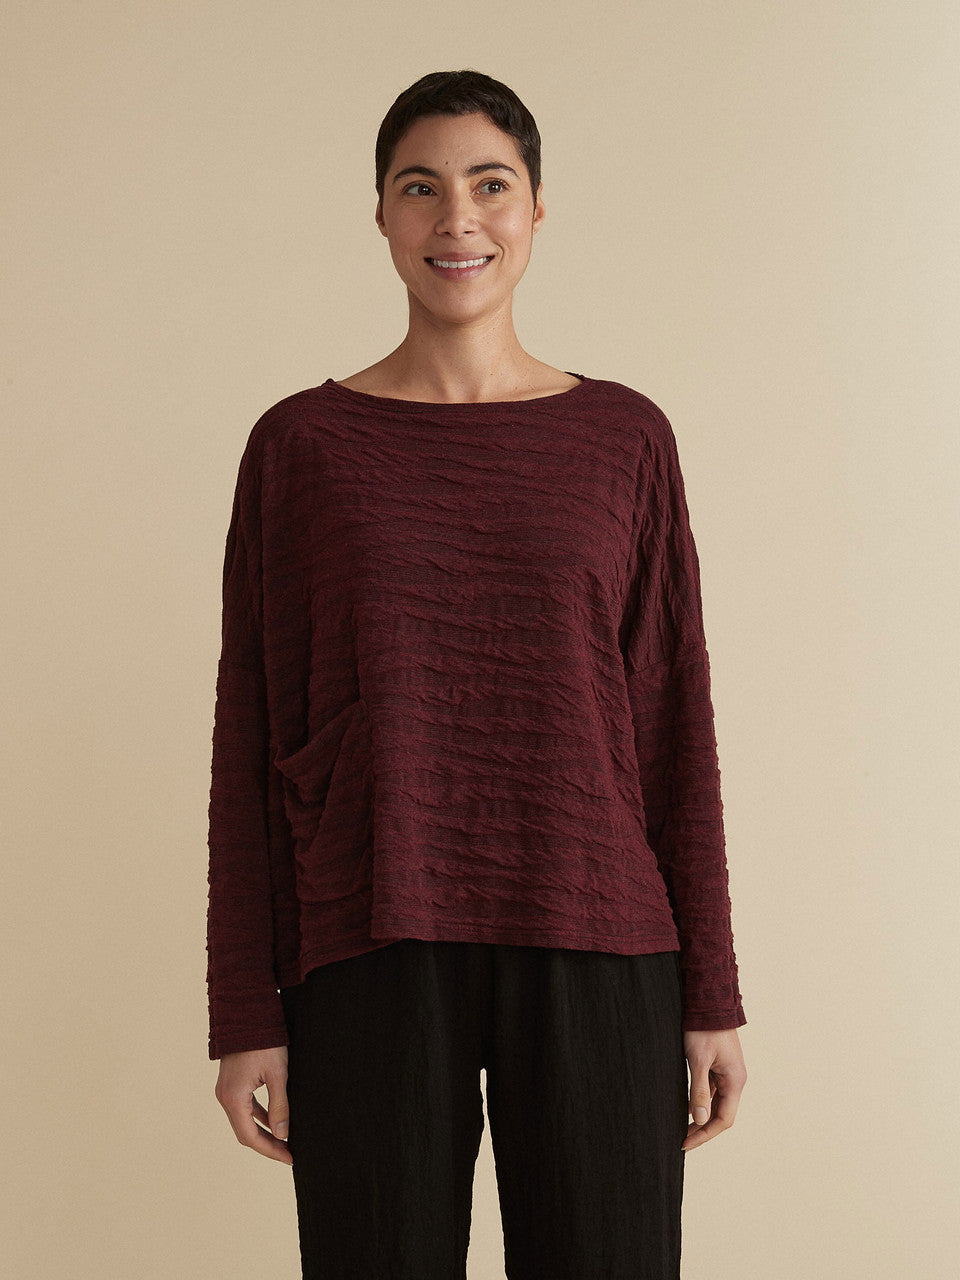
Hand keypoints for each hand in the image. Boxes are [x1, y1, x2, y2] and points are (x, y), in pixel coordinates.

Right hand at [215, 1045, 293, 1164]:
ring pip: (244, 1121)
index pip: (250, 1136)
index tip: (289, 1157)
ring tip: (284, 1140)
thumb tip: (282, 1135)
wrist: (248, 1014)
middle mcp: (224, 1097)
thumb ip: (280, 1105)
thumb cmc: (265, 1042)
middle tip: (289, 1153)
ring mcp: (226, 1090)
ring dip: (263, 1132)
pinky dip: (258, 1116)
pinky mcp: (231, 1083)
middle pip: (245, 1132)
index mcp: (233, 1098)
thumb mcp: (278, 1074)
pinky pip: (244, 1107)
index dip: (270, 1150)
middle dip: (267, 1144)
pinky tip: (274, 1120)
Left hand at [681, 1027, 746, 1151]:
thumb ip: (700, 1091)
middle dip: (703, 1129)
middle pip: (722, 1114)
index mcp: (735, 1081)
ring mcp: (728, 1072)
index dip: (704, 1134)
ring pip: (718, 1103)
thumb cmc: (703, 1029)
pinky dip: (702, 1102)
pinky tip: (689, 1107)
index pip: (723, 1120)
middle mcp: (735, 1079)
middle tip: (681, 1140)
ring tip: (683, 1128)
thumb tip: (700, 1120)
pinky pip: (713, 1091)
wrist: (709, 1002)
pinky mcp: (720, 1066)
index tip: (685, 1143)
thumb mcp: (698, 1060)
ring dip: (702, 1117)